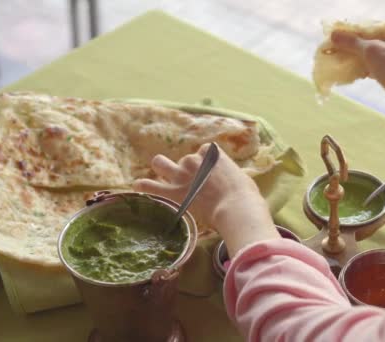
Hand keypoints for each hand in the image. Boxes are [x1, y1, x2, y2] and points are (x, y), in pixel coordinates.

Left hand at [133, 144, 278, 256]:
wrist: (236, 207)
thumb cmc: (246, 196)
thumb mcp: (243, 179)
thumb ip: (232, 176)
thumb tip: (234, 181)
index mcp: (213, 154)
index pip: (204, 151)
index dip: (205, 163)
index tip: (209, 173)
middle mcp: (195, 160)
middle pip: (183, 158)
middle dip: (184, 167)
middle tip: (187, 179)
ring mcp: (182, 175)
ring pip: (161, 163)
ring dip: (161, 169)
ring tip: (158, 177)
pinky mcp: (173, 192)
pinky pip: (150, 185)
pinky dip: (144, 186)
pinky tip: (138, 188)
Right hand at [331, 25, 384, 115]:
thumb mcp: (370, 49)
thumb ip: (351, 42)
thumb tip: (333, 35)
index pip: (375, 27)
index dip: (357, 31)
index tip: (341, 36)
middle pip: (374, 42)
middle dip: (356, 47)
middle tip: (338, 49)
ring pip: (374, 57)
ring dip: (359, 59)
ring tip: (342, 61)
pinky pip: (377, 69)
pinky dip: (365, 70)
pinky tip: (353, 73)